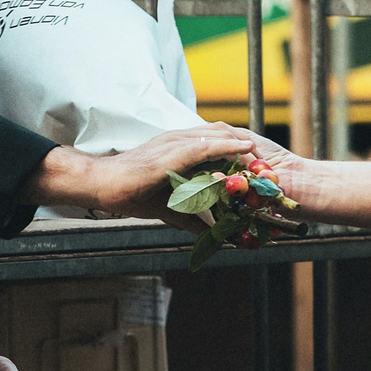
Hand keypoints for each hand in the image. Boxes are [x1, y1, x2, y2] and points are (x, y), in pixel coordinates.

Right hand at [27, 124, 269, 226]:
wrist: (103, 184)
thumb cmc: (129, 191)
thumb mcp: (168, 207)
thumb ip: (192, 218)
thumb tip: (213, 234)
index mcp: (178, 149)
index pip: (214, 143)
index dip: (236, 150)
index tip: (257, 165)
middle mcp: (179, 141)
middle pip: (220, 136)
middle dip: (244, 147)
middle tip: (266, 162)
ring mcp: (174, 144)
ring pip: (216, 138)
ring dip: (241, 145)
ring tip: (263, 154)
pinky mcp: (170, 153)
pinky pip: (203, 146)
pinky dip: (225, 146)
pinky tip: (242, 148)